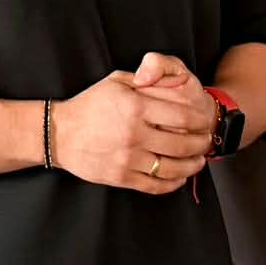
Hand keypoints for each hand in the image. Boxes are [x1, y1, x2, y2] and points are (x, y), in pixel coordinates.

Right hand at [51, 61, 216, 194]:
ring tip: (198, 161)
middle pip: (183, 143)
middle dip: (201, 143)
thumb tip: (171, 82)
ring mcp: (128, 159)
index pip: (182, 116)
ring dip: (192, 165)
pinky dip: (173, 183)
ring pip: (173, 167)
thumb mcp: (116, 82)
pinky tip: (180, 178)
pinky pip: (156, 185)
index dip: (200, 120)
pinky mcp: (121, 177)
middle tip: (207, 141)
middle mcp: (135, 134)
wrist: (58, 133)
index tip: (205, 121)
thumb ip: (145, 80)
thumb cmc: (89, 105)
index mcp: (135, 107)